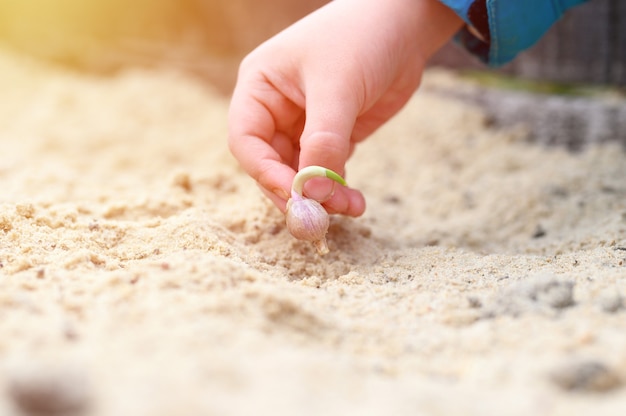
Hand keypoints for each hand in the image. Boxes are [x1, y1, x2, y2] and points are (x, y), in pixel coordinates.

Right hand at [228, 0, 461, 215]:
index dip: (265, 173)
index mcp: (260, 88)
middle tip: (320, 217)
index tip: (294, 196)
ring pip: (300, 173)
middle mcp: (276, 109)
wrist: (405, 25)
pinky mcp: (333, 136)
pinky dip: (338, 189)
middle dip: (296, 191)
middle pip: (272, 164)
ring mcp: (304, 125)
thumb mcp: (338, 88)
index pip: (247, 141)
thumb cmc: (361, 39)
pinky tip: (354, 200)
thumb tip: (314, 192)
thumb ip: (323, 140)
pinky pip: (326, 170)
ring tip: (349, 207)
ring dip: (321, 195)